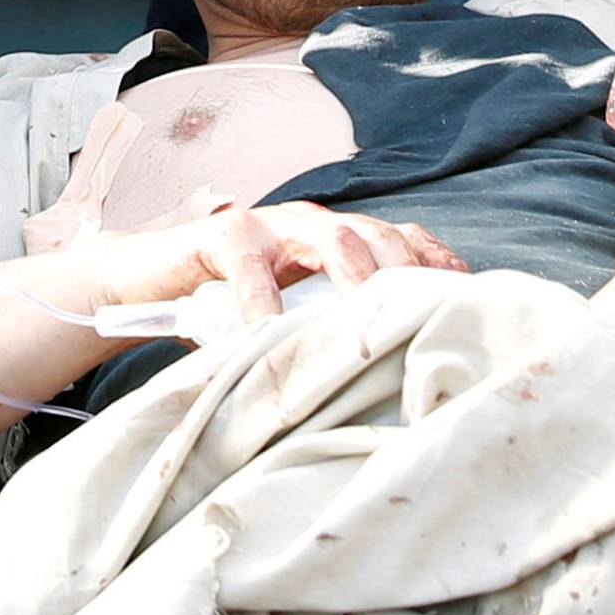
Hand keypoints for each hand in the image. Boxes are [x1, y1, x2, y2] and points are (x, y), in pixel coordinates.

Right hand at [96, 200, 466, 324]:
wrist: (145, 285)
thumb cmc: (227, 312)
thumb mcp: (290, 320)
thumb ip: (331, 334)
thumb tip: (392, 390)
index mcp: (339, 241)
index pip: (403, 242)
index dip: (437, 265)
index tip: (470, 301)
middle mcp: (313, 224)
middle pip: (379, 235)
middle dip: (410, 273)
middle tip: (430, 316)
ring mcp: (270, 224)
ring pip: (329, 236)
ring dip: (356, 275)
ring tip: (372, 320)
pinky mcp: (221, 234)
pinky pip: (250, 264)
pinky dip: (263, 300)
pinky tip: (271, 334)